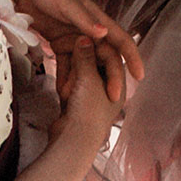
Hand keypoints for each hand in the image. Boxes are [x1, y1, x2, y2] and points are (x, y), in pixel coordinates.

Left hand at [0, 0, 142, 95]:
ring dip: (86, 81)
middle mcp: (89, 30)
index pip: (121, 39)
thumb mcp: (67, 4)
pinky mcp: (58, 42)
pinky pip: (67, 63)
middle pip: (105, 57)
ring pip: (86, 64)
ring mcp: (74, 37)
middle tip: (112, 98)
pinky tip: (64, 92)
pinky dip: (66, 76)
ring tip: (84, 100)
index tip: (140, 76)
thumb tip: (104, 34)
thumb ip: (84, 20)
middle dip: (110, 77)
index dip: (132, 57)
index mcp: (96, 18)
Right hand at [50, 37, 125, 154]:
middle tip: (73, 66)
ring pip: (82, 75)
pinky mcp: (78, 106)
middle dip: (81, 65)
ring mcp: (93, 99)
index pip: (111, 57)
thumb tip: (83, 39)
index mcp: (119, 85)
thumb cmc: (87, 112)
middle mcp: (108, 91)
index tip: (82, 42)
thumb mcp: (89, 79)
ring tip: (68, 86)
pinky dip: (67, 86)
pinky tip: (62, 90)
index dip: (96, 47)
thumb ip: (86, 57)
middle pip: (95, 65)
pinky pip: (72, 87)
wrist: (72, 141)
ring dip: (73, 77)